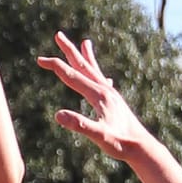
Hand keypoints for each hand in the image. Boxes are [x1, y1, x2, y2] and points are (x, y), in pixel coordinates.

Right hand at [38, 32, 149, 161]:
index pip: (71, 76)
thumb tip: (58, 115)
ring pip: (95, 71)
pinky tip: (103, 77)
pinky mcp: (116, 102)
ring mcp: (111, 95)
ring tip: (86, 42)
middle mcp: (105, 90)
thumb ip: (80, 125)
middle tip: (58, 34)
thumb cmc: (121, 143)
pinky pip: (104, 83)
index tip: (39, 59)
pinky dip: (100, 75)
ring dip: (87, 57)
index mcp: (98, 95)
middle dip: (69, 50)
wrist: (142, 148)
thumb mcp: (98, 136)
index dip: (55, 66)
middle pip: (83, 66)